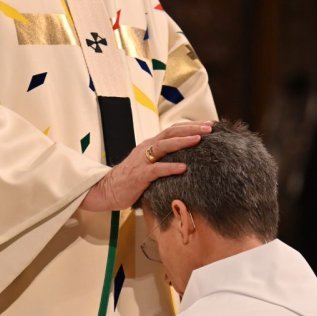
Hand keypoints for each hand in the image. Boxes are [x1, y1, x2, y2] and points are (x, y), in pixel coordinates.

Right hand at [80, 121, 213, 212]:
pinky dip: (170, 167)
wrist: (106, 190)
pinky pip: (156, 169)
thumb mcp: (148, 165)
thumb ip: (163, 160)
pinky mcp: (139, 175)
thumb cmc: (130, 180)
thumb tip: (186, 161)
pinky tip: (183, 167)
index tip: (208, 125)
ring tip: (199, 139)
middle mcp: (146, 149)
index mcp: (150, 145)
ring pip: (164, 146)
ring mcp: (142, 161)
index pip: (172, 130)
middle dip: (191, 129)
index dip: (190, 126)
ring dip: (182, 141)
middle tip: (209, 128)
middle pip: (170, 133)